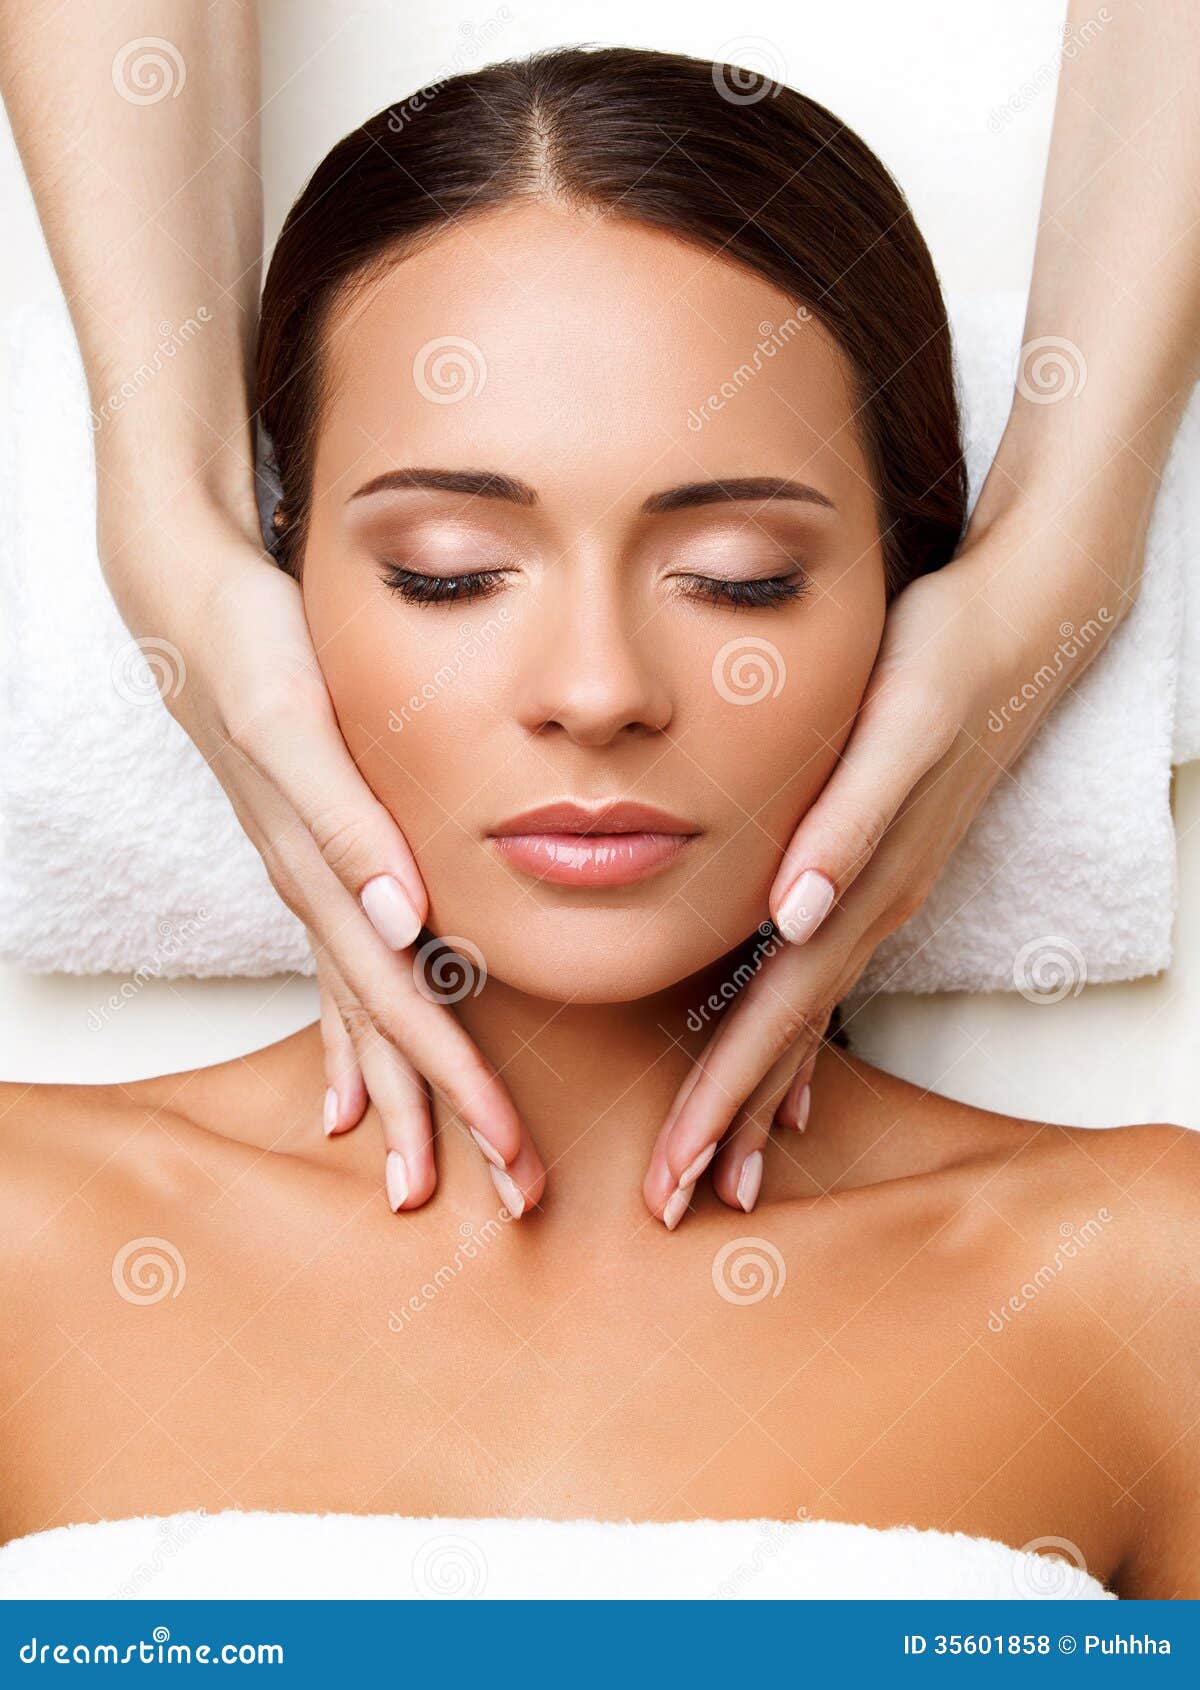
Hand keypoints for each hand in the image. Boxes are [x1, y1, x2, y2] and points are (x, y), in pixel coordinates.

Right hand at [101, 495, 545, 1217]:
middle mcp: (317, 899)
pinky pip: (331, 977)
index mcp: (324, 879)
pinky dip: (343, 1043)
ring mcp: (310, 890)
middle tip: (511, 1195)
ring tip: (419, 1174)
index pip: (401, 1007)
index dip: (456, 1083)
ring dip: (396, 1098)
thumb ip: (347, 823)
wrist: (194, 608)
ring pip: (362, 1016)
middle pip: (388, 1032)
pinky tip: (342, 1095)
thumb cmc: (253, 654)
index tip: (511, 1155)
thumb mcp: (298, 726)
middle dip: (446, 1116)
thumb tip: (403, 923)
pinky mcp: (311, 868)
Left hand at [643, 511, 1118, 1224]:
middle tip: (673, 1202)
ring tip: (729, 1170)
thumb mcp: (895, 730)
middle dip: (730, 1123)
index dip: (726, 1096)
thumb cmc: (943, 666)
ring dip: (761, 1098)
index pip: (778, 1017)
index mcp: (863, 889)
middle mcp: (872, 909)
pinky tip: (792, 1080)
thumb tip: (791, 914)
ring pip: (805, 1020)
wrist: (1022, 627)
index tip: (679, 1172)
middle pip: (786, 1039)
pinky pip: (830, 980)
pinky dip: (804, 1040)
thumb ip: (847, 825)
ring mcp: (880, 898)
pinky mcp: (880, 873)